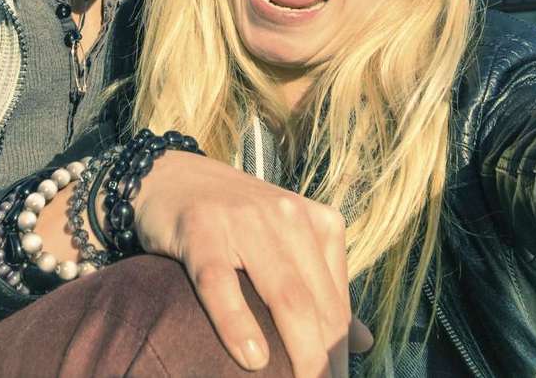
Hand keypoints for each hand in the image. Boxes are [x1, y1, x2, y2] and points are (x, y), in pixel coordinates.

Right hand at [140, 151, 371, 376]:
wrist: (170, 177)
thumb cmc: (233, 220)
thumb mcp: (286, 245)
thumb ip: (323, 289)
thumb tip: (364, 342)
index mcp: (318, 222)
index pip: (337, 302)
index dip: (339, 353)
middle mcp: (288, 217)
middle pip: (316, 304)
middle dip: (325, 360)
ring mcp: (246, 221)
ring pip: (283, 295)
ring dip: (298, 351)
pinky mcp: (202, 230)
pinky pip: (222, 283)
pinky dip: (238, 323)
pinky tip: (252, 359)